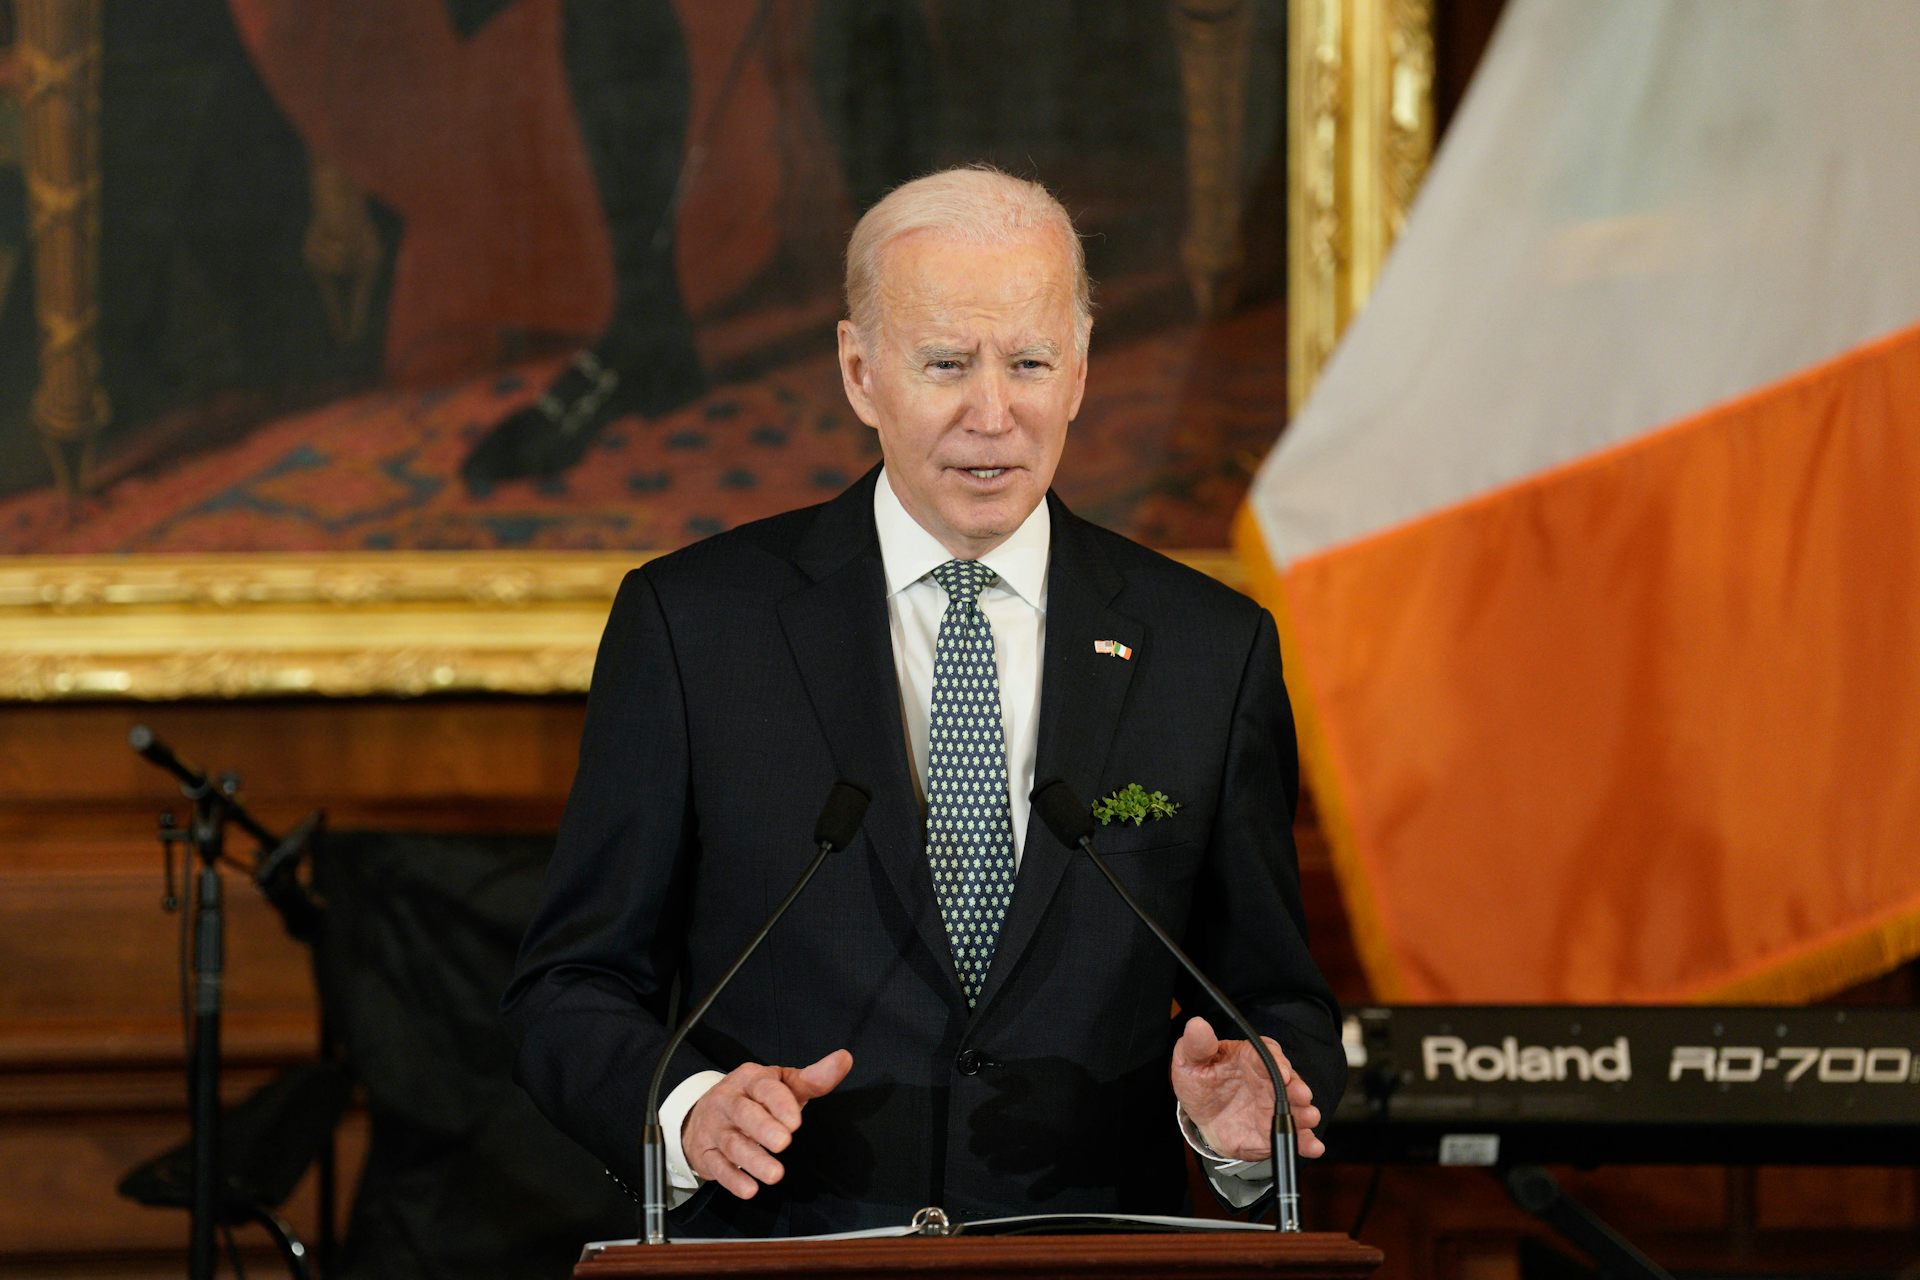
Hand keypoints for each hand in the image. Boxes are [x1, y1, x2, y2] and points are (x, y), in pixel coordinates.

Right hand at [681, 1049, 852, 1198]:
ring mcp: (715, 1128)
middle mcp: (729, 1101)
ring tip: (775, 1174)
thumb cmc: (756, 1099)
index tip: (795, 1122)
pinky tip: (750, 1189)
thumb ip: (814, 1078)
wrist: (707, 1114)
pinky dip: (733, 1180)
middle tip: (784, 1143)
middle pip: (744, 1113)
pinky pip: (717, 1167)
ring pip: (732, 1144)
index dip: (780, 1104)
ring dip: (753, 1160)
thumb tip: (844, 1058)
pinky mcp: (706, 1154)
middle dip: (763, 1128)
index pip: (764, 1088)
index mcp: (750, 1079)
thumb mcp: (783, 1085)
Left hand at [1170, 1016, 1322, 1159]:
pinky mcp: (1273, 1130)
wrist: (1199, 1116)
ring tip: (1309, 1118)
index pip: (1269, 1053)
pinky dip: (1306, 1142)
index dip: (1278, 1062)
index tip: (1281, 1072)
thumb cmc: (1199, 1081)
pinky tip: (1313, 1146)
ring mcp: (1273, 1106)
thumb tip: (1197, 1024)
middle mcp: (1268, 1080)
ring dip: (1305, 1113)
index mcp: (1251, 1057)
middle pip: (1290, 1081)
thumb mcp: (1190, 1060)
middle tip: (1302, 1095)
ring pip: (1296, 1107)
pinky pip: (1294, 1136)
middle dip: (1298, 1088)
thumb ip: (1196, 1045)